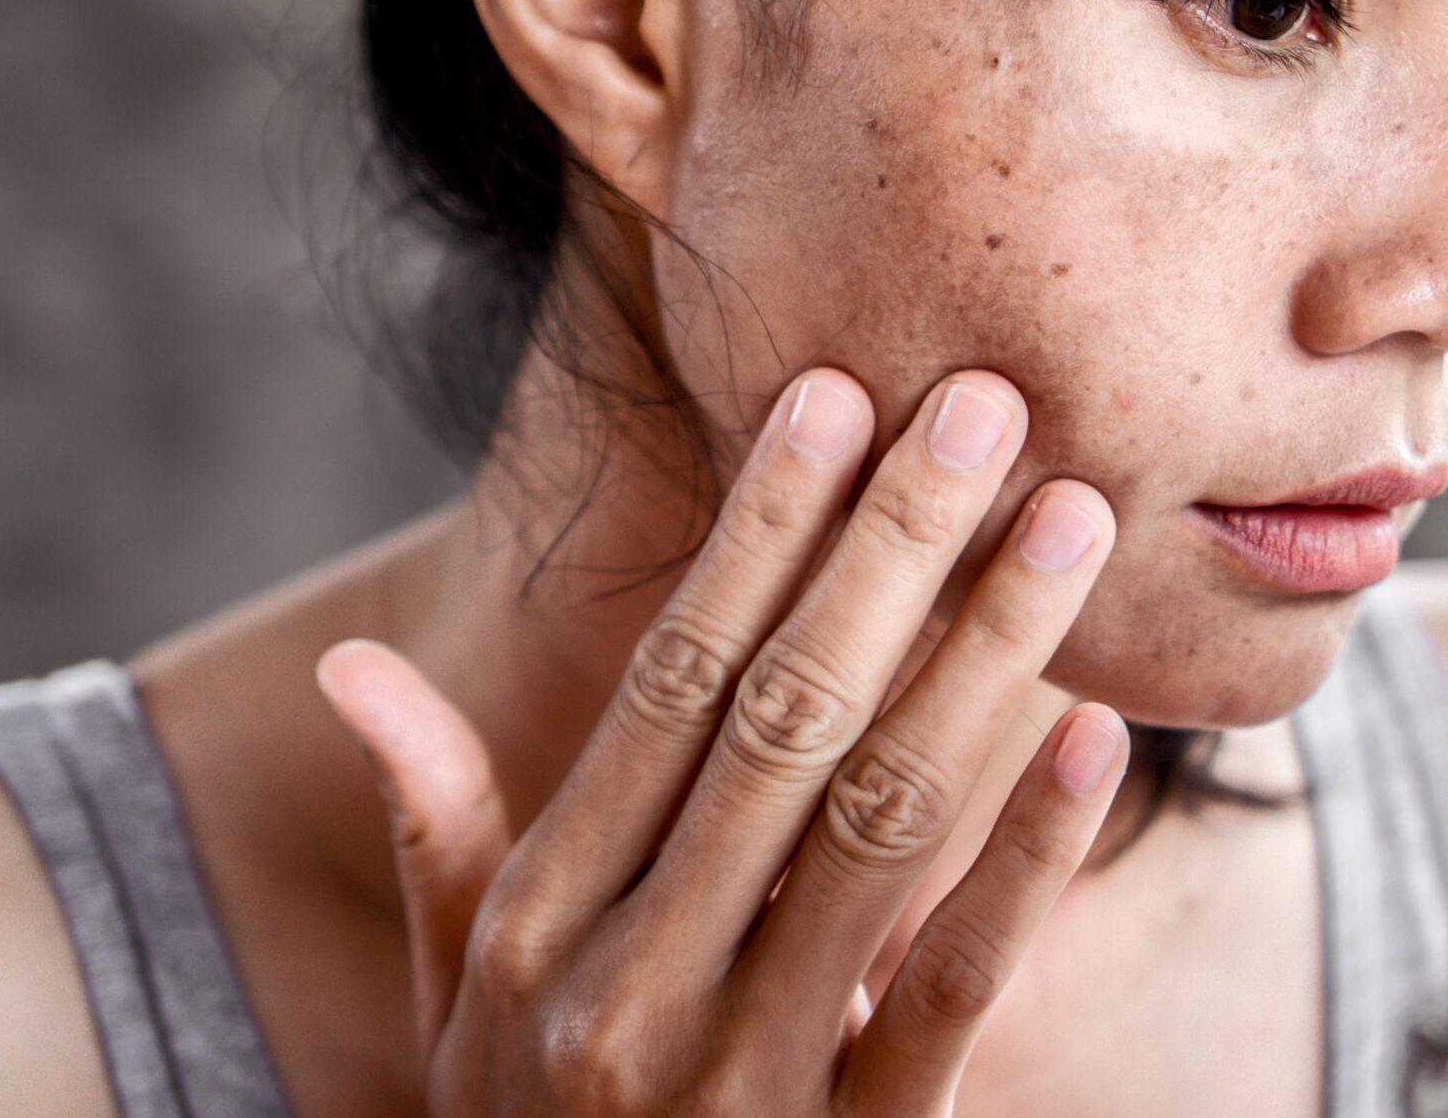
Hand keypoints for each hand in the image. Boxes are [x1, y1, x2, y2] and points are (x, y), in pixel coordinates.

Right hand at [314, 367, 1126, 1115]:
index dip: (759, 535)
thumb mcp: (460, 1009)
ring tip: (1069, 522)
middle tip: (987, 404)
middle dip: (892, 548)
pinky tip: (1094, 740)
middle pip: (784, 717)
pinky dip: (1027, 859)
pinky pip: (953, 989)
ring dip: (982, 656)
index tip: (836, 398)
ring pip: (879, 821)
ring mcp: (742, 1079)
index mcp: (538, 926)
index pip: (671, 684)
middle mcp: (627, 987)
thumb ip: (438, 835)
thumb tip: (353, 666)